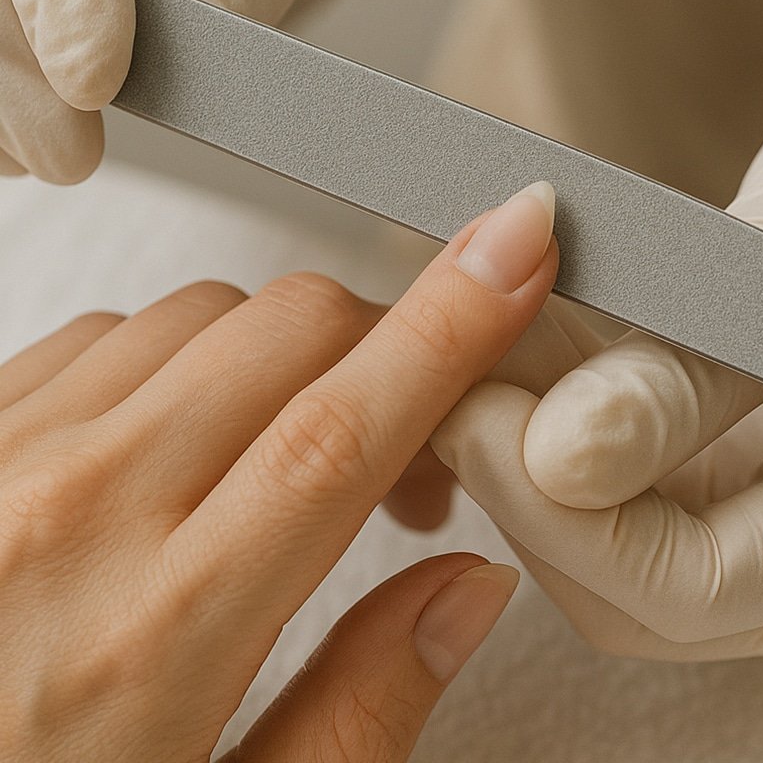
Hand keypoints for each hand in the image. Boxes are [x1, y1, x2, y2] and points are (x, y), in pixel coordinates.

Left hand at [0, 183, 556, 759]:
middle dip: (384, 344)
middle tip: (409, 438)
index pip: (342, 431)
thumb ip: (360, 710)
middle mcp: (71, 515)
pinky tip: (179, 449)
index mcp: (155, 635)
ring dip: (283, 361)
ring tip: (280, 461)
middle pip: (288, 334)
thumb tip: (468, 590)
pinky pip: (112, 336)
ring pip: (206, 318)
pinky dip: (182, 365)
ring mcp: (3, 457)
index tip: (517, 245)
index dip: (450, 323)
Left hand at [431, 29, 762, 659]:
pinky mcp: (731, 468)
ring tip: (466, 353)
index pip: (693, 587)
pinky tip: (510, 350)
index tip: (470, 405)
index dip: (563, 514)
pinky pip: (619, 483)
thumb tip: (558, 460)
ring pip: (612, 543)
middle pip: (638, 591)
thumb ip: (688, 373)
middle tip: (449, 382)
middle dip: (525, 493)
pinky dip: (549, 424)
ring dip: (522, 456)